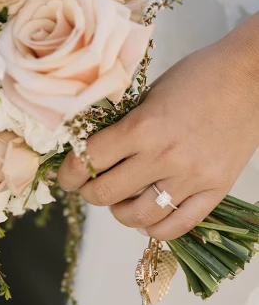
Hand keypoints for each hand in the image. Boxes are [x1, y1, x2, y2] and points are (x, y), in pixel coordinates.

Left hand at [57, 14, 258, 239]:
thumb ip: (125, 124)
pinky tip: (147, 218)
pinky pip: (178, 226)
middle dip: (88, 193)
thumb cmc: (198, 75)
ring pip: (139, 217)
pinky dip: (155, 228)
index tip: (64, 176)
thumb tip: (94, 149)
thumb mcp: (150, 93)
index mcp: (142, 127)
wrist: (249, 76)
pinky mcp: (216, 189)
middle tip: (87, 187)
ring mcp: (191, 177)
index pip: (88, 161)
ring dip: (119, 213)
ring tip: (118, 202)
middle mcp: (163, 156)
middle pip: (107, 194)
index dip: (68, 173)